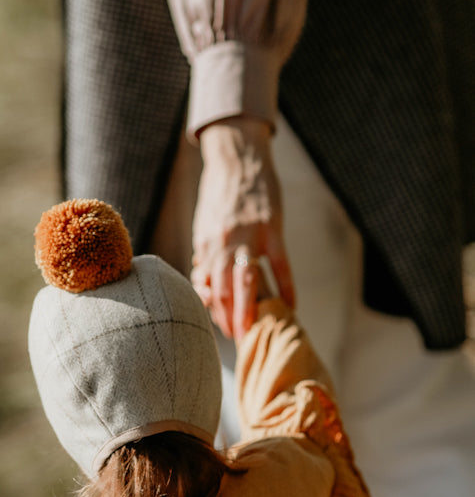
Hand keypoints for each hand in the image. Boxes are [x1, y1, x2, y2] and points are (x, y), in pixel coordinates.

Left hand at [191, 117, 294, 340]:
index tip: (221, 326)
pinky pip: (280, 264)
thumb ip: (206, 257)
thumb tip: (205, 287)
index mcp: (205, 245)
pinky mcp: (271, 227)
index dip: (213, 310)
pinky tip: (291, 306)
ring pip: (247, 282)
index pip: (206, 287)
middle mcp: (222, 243)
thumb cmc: (220, 195)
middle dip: (228, 318)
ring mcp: (248, 236)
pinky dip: (286, 287)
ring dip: (249, 309)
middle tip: (237, 339)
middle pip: (222, 290)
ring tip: (255, 330)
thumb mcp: (205, 227)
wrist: (237, 158)